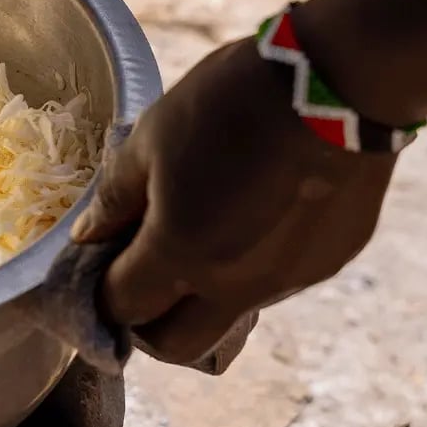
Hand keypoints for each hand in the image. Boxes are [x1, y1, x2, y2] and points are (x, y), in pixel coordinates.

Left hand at [71, 38, 398, 367]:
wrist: (338, 79)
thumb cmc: (228, 101)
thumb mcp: (151, 139)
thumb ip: (115, 199)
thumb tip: (88, 237)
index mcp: (180, 253)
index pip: (123, 308)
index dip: (102, 295)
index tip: (100, 270)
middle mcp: (234, 284)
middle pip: (178, 347)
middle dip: (148, 325)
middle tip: (141, 280)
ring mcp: (288, 279)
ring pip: (229, 316)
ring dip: (201, 295)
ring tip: (201, 234)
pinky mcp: (329, 261)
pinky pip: (275, 284)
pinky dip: (250, 267)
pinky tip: (255, 214)